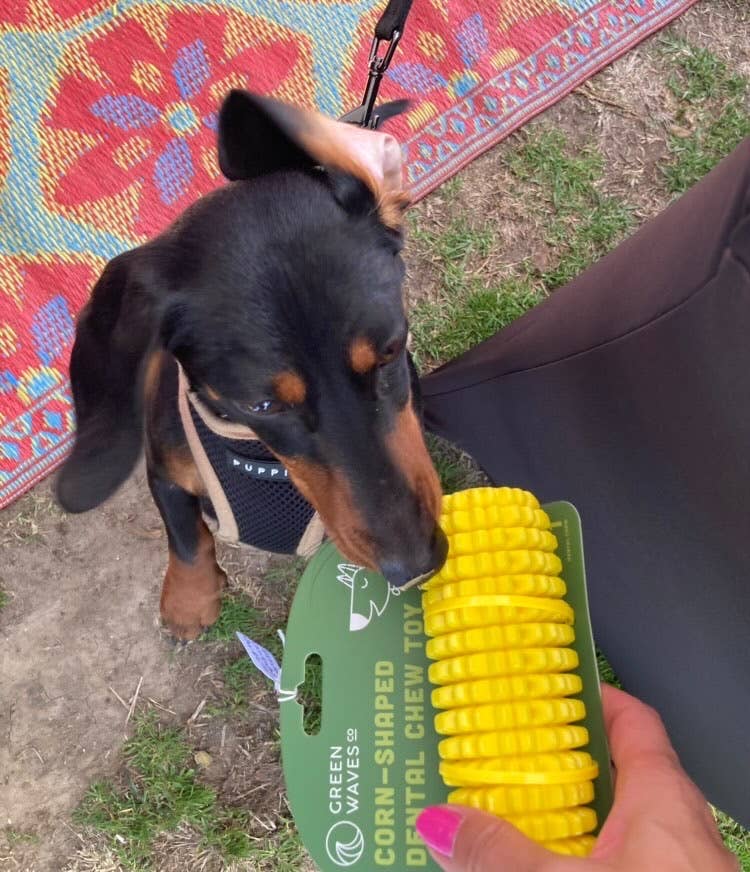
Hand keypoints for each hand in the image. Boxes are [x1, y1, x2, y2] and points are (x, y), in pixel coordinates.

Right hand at [416, 684, 736, 870]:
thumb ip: (499, 854)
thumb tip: (442, 823)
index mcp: (662, 802)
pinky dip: (582, 860)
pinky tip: (541, 870)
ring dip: (569, 821)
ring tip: (513, 818)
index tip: (554, 684)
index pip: (633, 722)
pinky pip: (619, 864)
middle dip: (563, 764)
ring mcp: (676, 871)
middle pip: (617, 774)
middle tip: (511, 755)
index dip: (595, 696)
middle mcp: (676, 832)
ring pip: (616, 828)